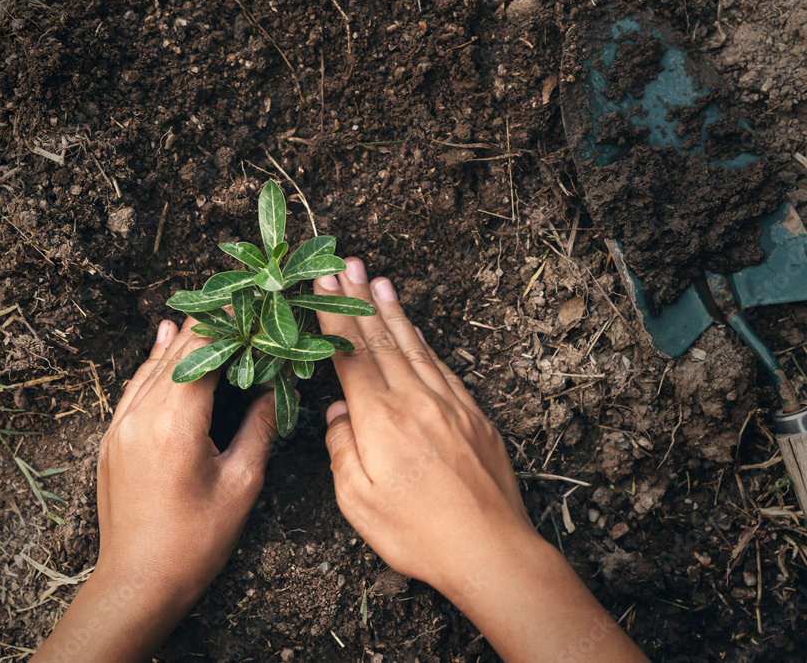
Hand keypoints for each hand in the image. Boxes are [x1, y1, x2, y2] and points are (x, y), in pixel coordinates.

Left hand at [33, 318, 277, 661]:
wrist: (137, 582)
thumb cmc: (195, 542)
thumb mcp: (240, 485)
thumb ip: (259, 430)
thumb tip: (273, 391)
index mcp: (176, 423)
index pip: (203, 353)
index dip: (229, 323)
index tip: (251, 300)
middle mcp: (141, 415)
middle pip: (177, 353)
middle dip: (209, 324)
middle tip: (238, 299)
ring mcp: (120, 426)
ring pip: (152, 366)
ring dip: (181, 339)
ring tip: (208, 309)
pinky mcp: (112, 439)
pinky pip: (135, 387)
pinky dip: (155, 362)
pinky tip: (166, 343)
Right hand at [314, 258, 646, 662]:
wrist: (491, 549)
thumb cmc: (419, 533)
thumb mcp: (358, 502)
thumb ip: (342, 450)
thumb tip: (338, 414)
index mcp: (380, 419)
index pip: (350, 355)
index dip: (333, 316)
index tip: (321, 282)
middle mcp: (416, 400)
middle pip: (381, 340)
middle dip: (360, 299)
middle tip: (345, 263)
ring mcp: (449, 404)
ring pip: (414, 347)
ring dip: (392, 311)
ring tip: (378, 280)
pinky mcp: (474, 416)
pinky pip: (442, 367)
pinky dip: (424, 342)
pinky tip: (414, 329)